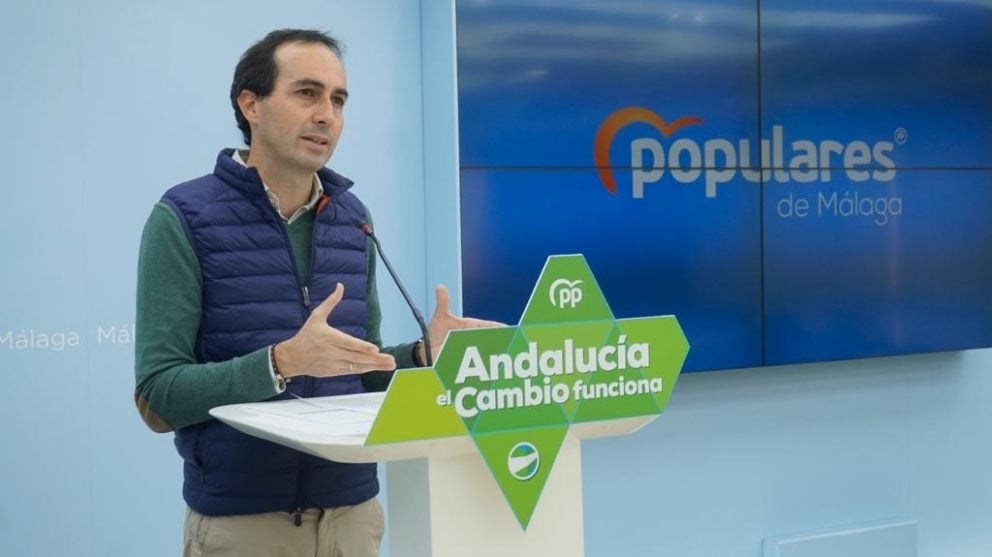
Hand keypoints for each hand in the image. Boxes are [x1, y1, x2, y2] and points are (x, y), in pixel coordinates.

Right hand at [274, 283, 395, 378]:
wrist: (292, 357)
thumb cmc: (306, 335)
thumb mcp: (316, 316)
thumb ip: (331, 302)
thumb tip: (340, 286)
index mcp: (329, 338)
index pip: (349, 343)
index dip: (362, 347)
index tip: (375, 349)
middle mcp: (332, 352)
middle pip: (357, 357)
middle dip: (375, 359)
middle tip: (391, 360)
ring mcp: (333, 364)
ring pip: (356, 366)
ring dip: (374, 366)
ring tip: (389, 365)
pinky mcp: (333, 372)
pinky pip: (351, 371)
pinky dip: (364, 369)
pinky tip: (375, 368)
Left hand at [420, 284, 503, 363]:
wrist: (426, 352)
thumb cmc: (435, 335)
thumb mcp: (439, 319)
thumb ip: (443, 303)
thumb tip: (440, 287)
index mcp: (472, 325)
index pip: (490, 326)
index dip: (499, 328)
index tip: (506, 329)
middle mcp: (474, 337)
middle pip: (491, 339)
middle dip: (500, 341)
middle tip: (508, 342)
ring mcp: (472, 349)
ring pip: (488, 351)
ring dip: (494, 353)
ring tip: (502, 354)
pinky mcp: (468, 361)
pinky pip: (481, 363)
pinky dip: (487, 365)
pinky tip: (492, 366)